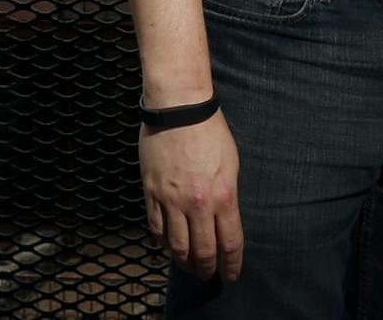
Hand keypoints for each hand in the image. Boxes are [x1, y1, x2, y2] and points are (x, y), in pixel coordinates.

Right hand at [141, 110, 244, 280]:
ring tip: (187, 266)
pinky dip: (161, 242)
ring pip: (176, 245)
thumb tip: (221, 218)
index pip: (230, 243)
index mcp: (223, 197)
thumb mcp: (231, 165)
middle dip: (206, 268)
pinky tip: (165, 247)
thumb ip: (226, 196)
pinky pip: (155, 226)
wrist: (180, 107)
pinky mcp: (151, 191)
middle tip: (207, 275)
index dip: (231, 264)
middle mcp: (197, 204)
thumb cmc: (210, 130)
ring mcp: (171, 200)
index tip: (231, 275)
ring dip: (183, 261)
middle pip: (202, 251)